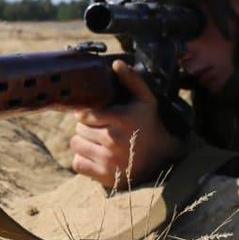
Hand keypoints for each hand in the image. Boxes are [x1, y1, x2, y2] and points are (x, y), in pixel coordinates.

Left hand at [70, 59, 183, 189]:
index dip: (86, 114)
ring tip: (98, 143)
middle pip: (78, 129)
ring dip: (84, 143)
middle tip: (100, 130)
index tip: (94, 116)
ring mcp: (107, 159)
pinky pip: (77, 163)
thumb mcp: (146, 101)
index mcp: (121, 119)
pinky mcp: (103, 176)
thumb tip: (117, 63)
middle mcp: (113, 139)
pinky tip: (97, 157)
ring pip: (76, 145)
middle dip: (87, 128)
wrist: (162, 161)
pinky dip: (83, 160)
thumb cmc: (151, 127)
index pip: (84, 114)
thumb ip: (132, 80)